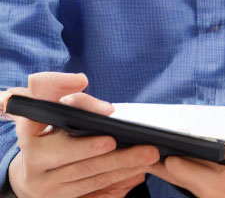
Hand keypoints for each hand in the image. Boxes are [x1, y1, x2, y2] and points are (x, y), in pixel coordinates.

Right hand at [3, 72, 158, 197]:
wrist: (30, 166)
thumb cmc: (45, 125)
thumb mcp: (47, 100)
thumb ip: (60, 85)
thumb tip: (86, 87)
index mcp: (29, 140)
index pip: (55, 140)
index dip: (83, 144)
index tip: (110, 140)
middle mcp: (34, 168)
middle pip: (80, 167)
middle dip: (116, 159)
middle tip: (145, 150)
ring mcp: (47, 190)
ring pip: (90, 182)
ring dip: (122, 171)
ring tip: (148, 158)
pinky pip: (91, 196)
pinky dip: (115, 185)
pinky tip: (136, 174)